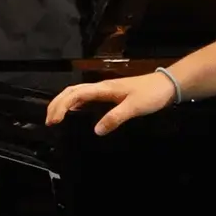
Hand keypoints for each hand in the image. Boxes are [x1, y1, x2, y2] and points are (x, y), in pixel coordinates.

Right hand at [44, 72, 178, 134]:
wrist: (166, 85)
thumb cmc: (151, 94)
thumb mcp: (134, 107)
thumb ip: (115, 118)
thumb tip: (96, 130)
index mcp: (103, 88)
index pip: (75, 94)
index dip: (61, 106)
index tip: (54, 121)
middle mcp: (101, 87)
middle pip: (71, 92)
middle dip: (56, 104)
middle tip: (48, 121)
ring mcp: (105, 91)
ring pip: (77, 93)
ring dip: (64, 103)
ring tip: (55, 118)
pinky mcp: (110, 95)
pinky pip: (86, 98)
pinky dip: (74, 105)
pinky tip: (74, 114)